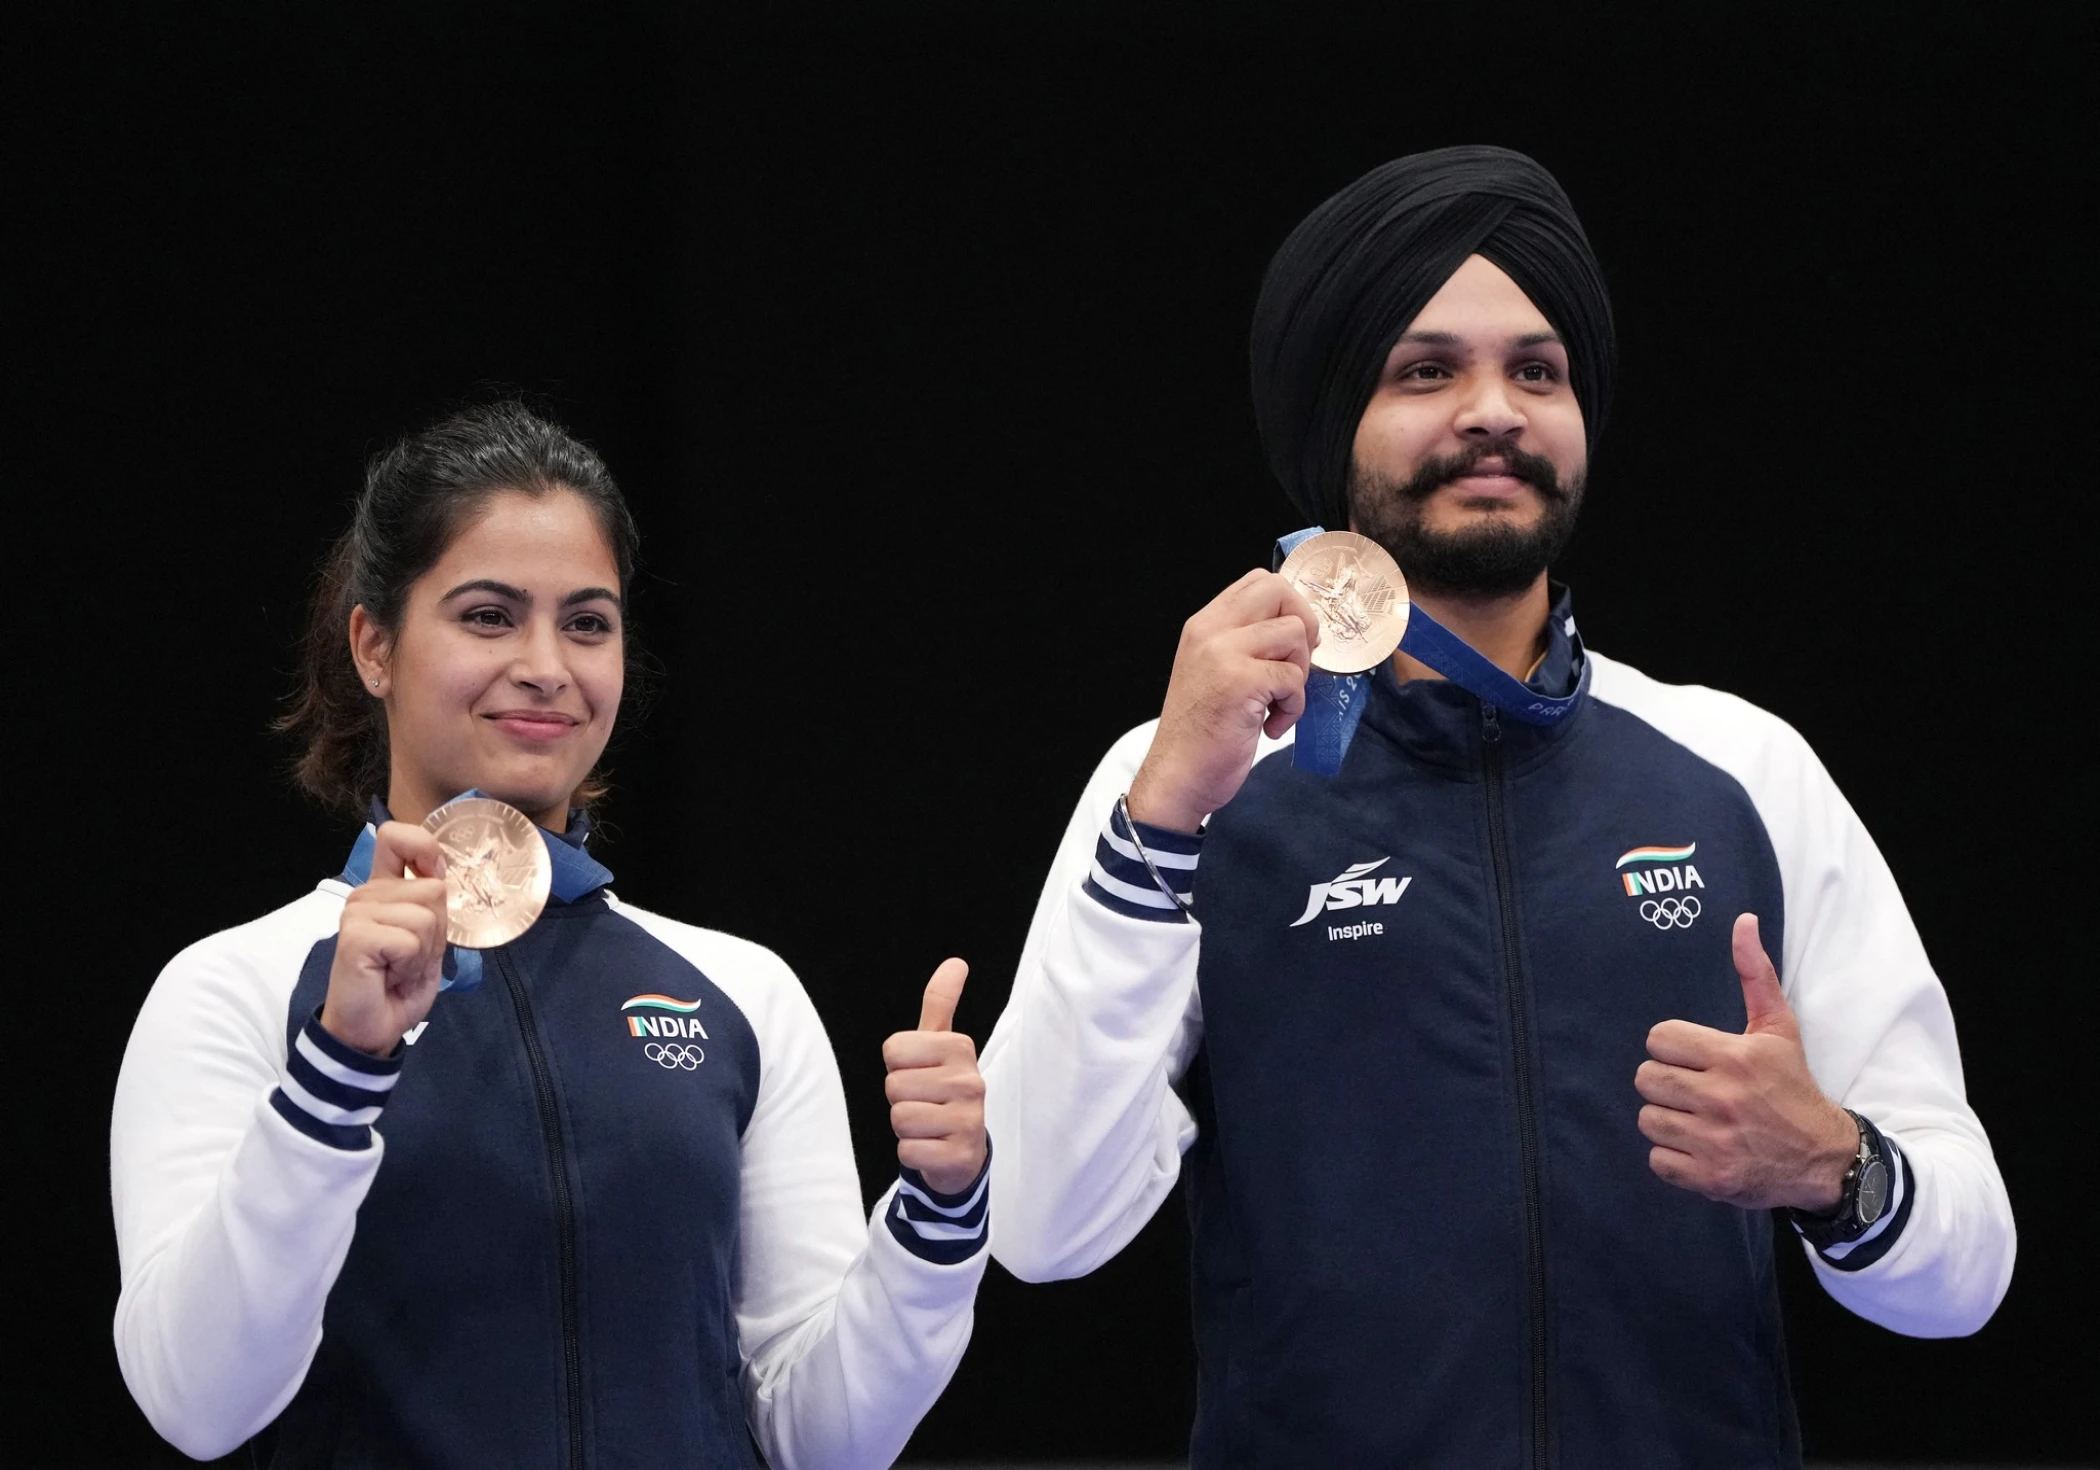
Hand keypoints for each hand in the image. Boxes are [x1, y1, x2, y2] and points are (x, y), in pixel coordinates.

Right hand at [320, 822, 449, 1056]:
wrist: (374, 1027)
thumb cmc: (399, 983)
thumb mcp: (428, 938)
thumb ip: (430, 902)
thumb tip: (438, 872)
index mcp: (383, 887)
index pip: (396, 837)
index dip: (424, 847)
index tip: (432, 873)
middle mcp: (367, 894)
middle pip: (433, 888)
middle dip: (436, 930)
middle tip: (410, 956)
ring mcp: (357, 913)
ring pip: (426, 916)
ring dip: (423, 951)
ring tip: (399, 967)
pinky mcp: (355, 936)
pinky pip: (409, 939)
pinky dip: (410, 964)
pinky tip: (389, 975)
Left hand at [882, 958, 986, 1195]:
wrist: (964, 1150)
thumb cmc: (943, 1090)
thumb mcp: (940, 1044)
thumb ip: (941, 1003)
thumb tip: (956, 962)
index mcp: (960, 1048)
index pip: (893, 1051)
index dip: (898, 1066)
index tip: (920, 1073)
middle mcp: (971, 1081)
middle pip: (894, 1086)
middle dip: (901, 1098)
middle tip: (925, 1102)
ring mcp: (969, 1120)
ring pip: (899, 1119)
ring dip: (906, 1127)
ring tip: (929, 1124)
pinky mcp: (960, 1155)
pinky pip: (907, 1151)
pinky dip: (913, 1153)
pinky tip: (933, 1147)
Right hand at [1125, 569, 1321, 833]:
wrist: (1177, 777)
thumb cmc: (1201, 733)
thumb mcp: (1215, 672)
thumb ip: (1245, 644)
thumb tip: (1301, 630)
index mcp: (1204, 625)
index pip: (1260, 581)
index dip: (1289, 606)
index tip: (1288, 646)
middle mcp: (1210, 631)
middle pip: (1279, 590)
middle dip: (1304, 626)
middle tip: (1294, 666)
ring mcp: (1223, 653)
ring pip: (1295, 633)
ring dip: (1299, 673)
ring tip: (1277, 703)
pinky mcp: (1240, 682)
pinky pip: (1294, 679)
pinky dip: (1293, 708)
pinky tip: (1270, 726)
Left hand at [1636, 914, 1857, 1210]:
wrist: (1823, 1158)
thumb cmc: (1792, 1087)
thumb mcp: (1778, 1029)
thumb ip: (1755, 974)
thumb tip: (1742, 921)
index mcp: (1735, 1057)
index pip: (1659, 1039)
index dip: (1671, 1048)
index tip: (1693, 1058)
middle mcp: (1723, 1098)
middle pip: (1646, 1079)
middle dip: (1664, 1083)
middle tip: (1690, 1089)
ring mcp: (1715, 1140)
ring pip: (1648, 1119)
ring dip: (1666, 1120)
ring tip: (1694, 1118)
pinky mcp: (1710, 1177)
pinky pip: (1657, 1160)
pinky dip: (1672, 1156)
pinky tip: (1697, 1146)